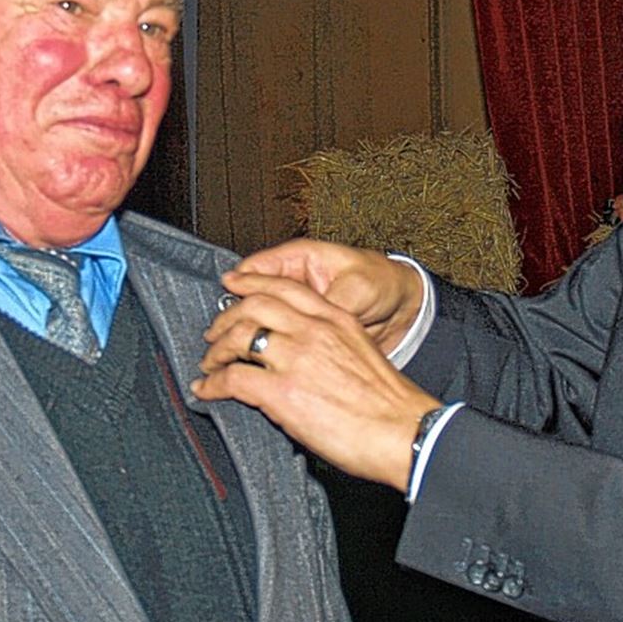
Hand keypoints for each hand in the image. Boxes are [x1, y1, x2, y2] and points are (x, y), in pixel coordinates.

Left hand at [194, 273, 441, 490]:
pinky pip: (233, 380)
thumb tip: (302, 353)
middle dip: (226, 318)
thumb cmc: (390, 403)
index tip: (233, 284)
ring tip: (210, 365)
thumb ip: (330, 342)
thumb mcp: (362, 352)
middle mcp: (314, 331)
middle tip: (214, 334)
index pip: (284, 287)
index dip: (251, 282)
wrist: (405, 432)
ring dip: (216, 352)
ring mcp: (296, 359)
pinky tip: (207, 392)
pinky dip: (212, 386)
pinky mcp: (282, 393)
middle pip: (253, 305)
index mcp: (336, 318)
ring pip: (238, 338)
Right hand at [223, 239, 423, 353]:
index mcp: (300, 258)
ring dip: (246, 335)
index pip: (256, 268)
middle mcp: (293, 281)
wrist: (404, 307)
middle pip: (250, 295)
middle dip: (234, 316)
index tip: (224, 308)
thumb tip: (304, 324)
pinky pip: (277, 337)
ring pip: (259, 318)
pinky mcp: (302, 329)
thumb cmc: (383, 284)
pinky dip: (267, 349)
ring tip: (227, 354)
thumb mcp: (356, 289)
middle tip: (218, 337)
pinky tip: (256, 364)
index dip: (236, 287)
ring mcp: (296, 306)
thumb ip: (327, 304)